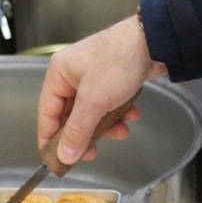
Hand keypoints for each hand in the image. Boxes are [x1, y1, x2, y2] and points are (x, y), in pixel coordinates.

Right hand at [37, 16, 166, 164]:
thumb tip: (64, 155)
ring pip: (93, 113)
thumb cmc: (119, 62)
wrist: (154, 41)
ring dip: (107, 125)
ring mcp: (93, 76)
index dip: (50, 139)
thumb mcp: (95, 101)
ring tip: (122, 131)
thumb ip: (78, 130)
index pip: (47, 114)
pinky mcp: (112, 79)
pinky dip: (119, 113)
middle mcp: (72, 75)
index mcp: (59, 74)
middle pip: (71, 116)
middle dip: (86, 133)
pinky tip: (132, 113)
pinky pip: (109, 104)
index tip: (55, 161)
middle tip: (93, 152)